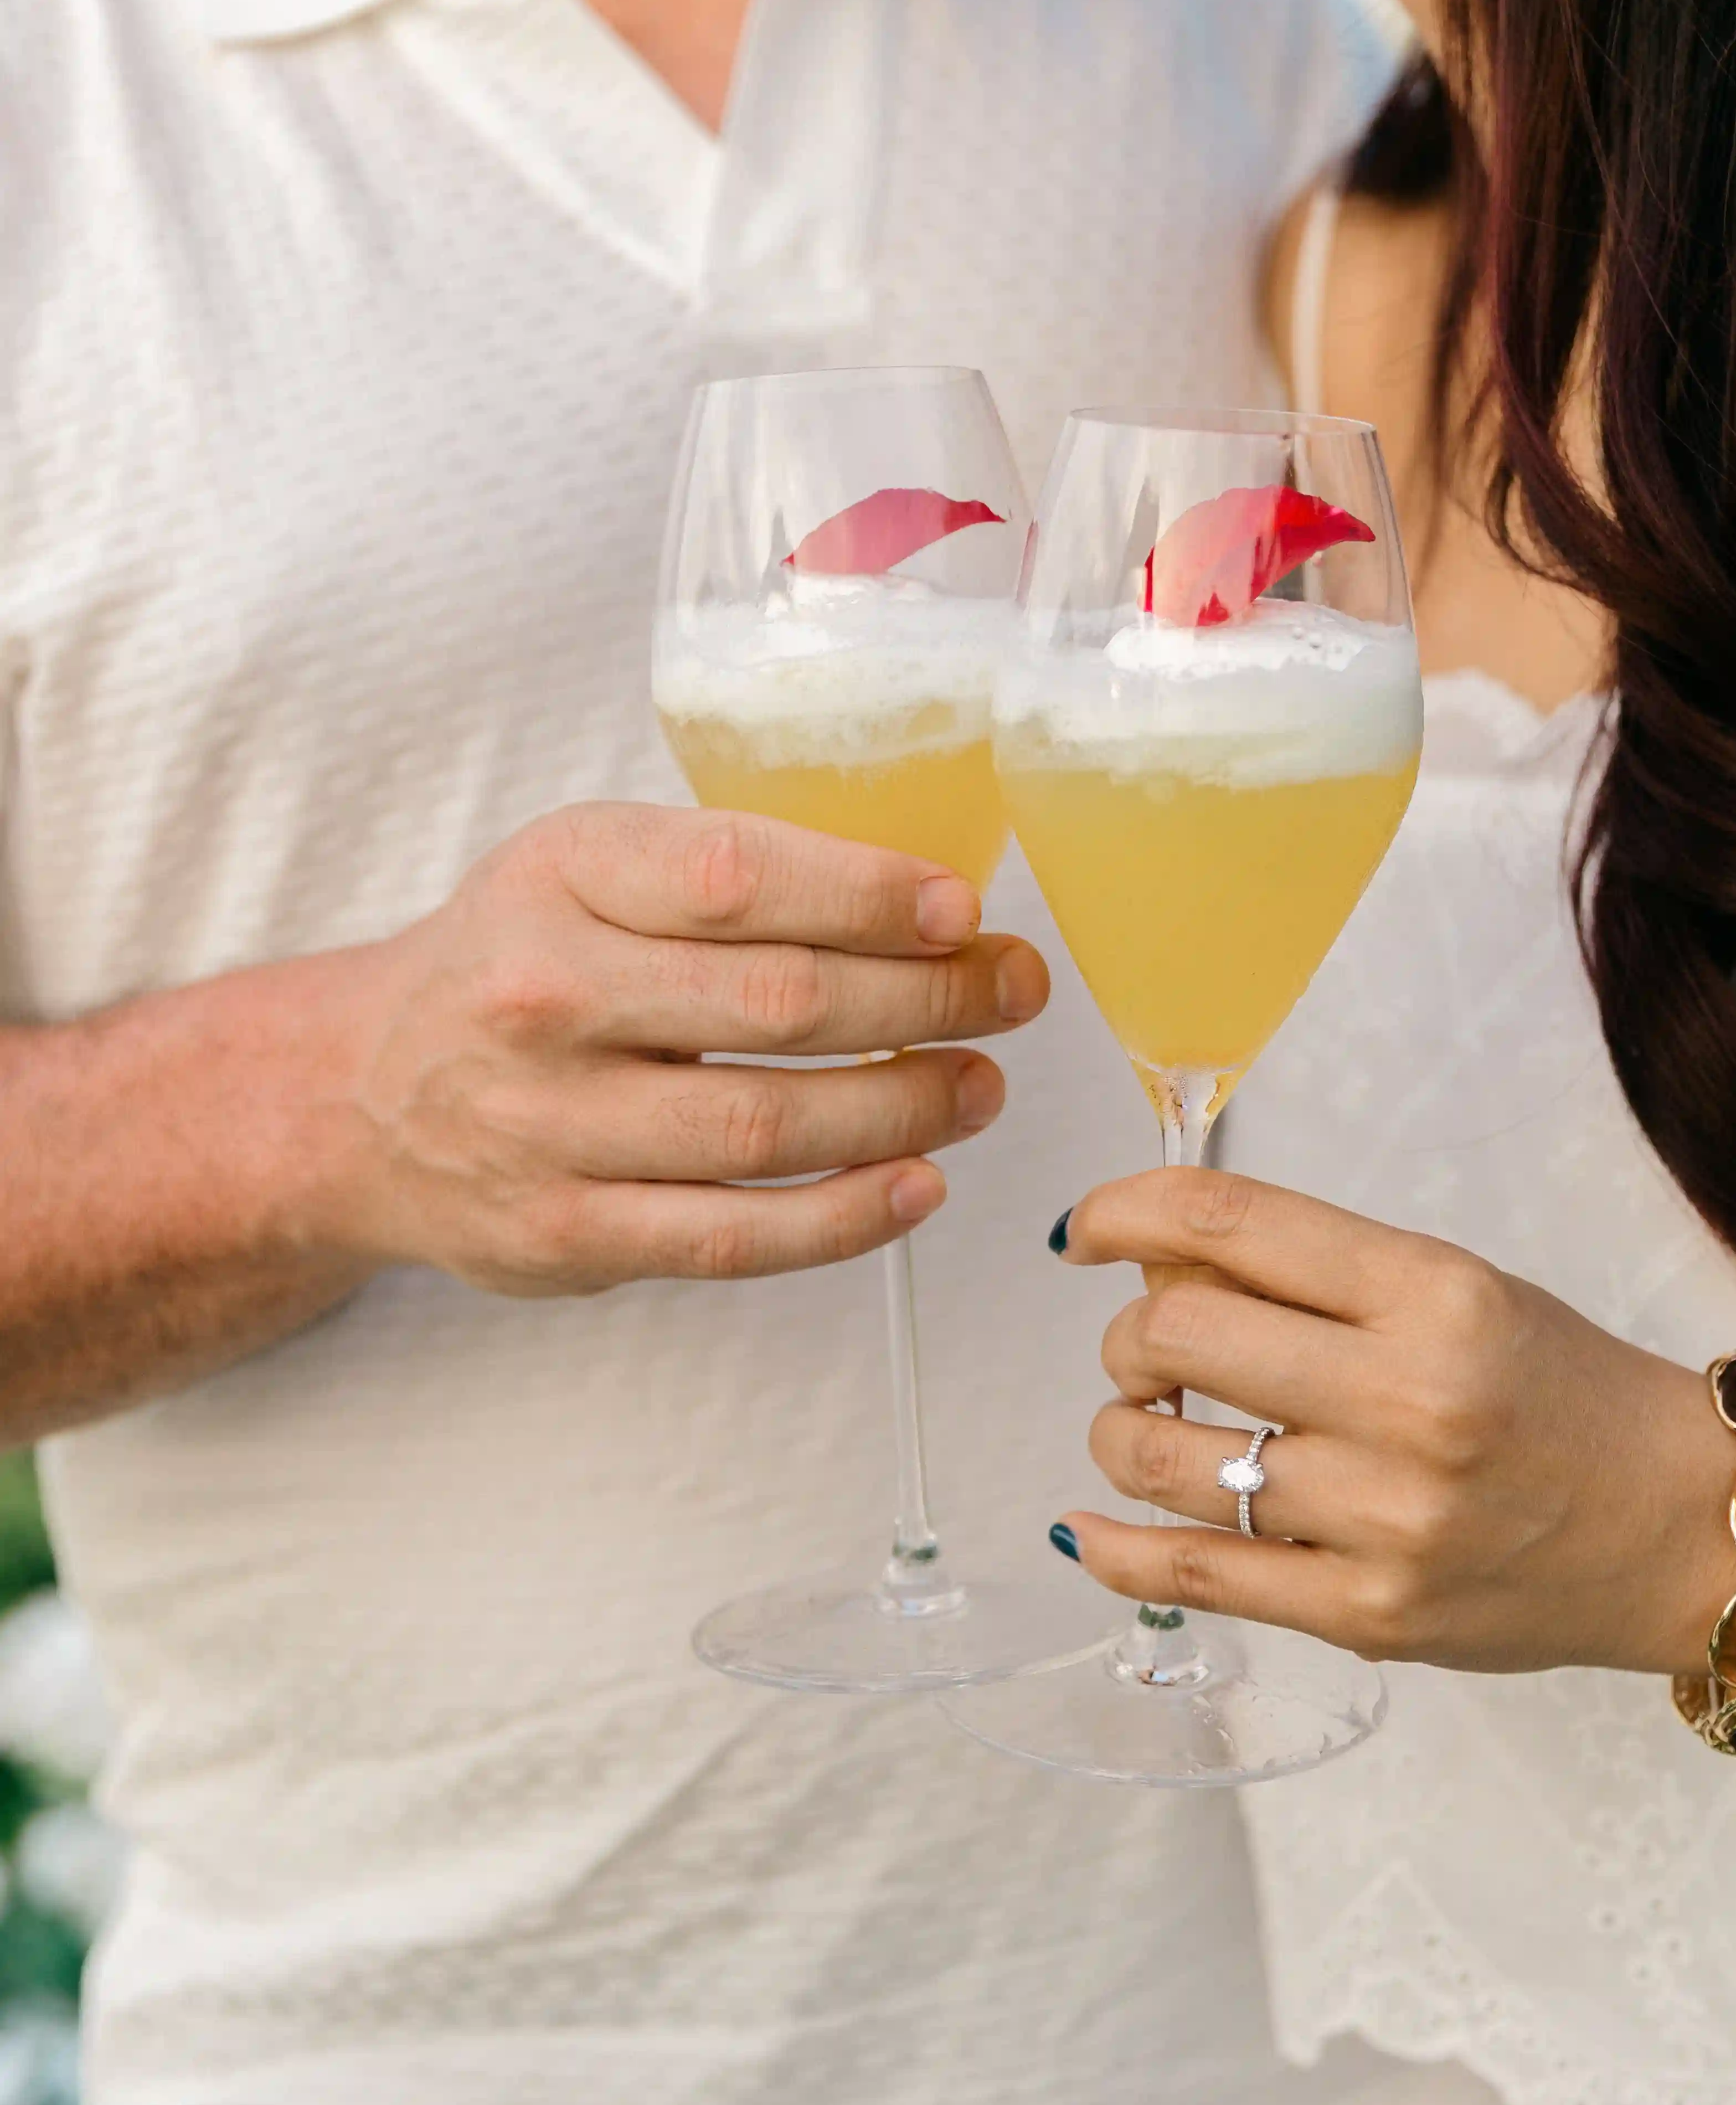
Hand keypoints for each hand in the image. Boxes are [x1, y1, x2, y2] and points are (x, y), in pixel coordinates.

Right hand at [319, 805, 1047, 1292]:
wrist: (354, 1096)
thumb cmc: (515, 963)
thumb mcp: (584, 867)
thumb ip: (722, 874)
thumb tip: (923, 901)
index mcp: (561, 875)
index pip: (739, 875)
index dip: (870, 895)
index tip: (963, 911)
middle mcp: (545, 997)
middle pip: (778, 1004)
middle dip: (927, 1000)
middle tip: (1012, 993)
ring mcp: (550, 1126)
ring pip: (769, 1129)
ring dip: (905, 1109)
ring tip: (982, 1085)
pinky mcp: (565, 1234)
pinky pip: (734, 1236)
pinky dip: (845, 1218)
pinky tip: (919, 1184)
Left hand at [1051, 1168, 1732, 1676]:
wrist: (1686, 1528)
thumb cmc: (1562, 1394)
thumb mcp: (1457, 1289)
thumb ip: (1313, 1275)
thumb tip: (1148, 1260)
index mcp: (1433, 1295)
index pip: (1229, 1221)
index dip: (1122, 1212)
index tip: (1082, 1231)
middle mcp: (1408, 1402)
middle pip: (1174, 1333)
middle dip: (1131, 1334)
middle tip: (1156, 1350)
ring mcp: (1385, 1519)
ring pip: (1159, 1457)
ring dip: (1122, 1430)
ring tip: (1154, 1427)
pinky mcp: (1367, 1617)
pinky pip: (1192, 1576)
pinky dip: (1113, 1548)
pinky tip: (1088, 1528)